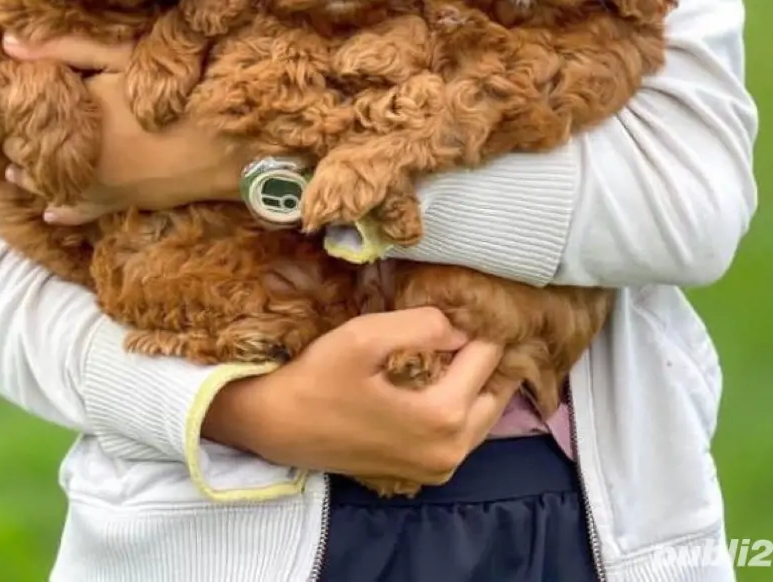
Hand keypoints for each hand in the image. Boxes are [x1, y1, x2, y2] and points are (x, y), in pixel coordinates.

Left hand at [2, 33, 254, 222]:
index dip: (17, 103)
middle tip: (16, 128)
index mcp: (70, 120)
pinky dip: (63, 211)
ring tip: (16, 168)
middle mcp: (73, 159)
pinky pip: (81, 213)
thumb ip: (67, 48)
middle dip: (22, 138)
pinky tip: (51, 212)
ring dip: (32, 174)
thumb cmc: (174, 96)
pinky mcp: (119, 204)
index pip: (24, 112)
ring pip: (48, 183)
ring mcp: (96, 188)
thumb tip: (7, 43)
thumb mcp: (123, 59)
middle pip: (30, 150)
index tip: (13, 93)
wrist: (223, 146)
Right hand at [204, 307, 517, 483]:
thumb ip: (423, 325)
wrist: (276, 428)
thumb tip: (461, 328)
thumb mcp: (364, 337)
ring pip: (484, 414)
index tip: (474, 300)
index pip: (488, 356)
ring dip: (479, 380)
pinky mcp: (424, 472)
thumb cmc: (316, 379)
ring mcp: (439, 466)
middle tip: (474, 321)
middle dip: (489, 354)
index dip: (483, 324)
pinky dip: (464, 404)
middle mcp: (452, 449)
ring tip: (463, 344)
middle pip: (496, 389)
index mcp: (444, 415)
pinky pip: (463, 433)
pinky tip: (444, 378)